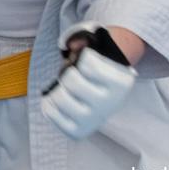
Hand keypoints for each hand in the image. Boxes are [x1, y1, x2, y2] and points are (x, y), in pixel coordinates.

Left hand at [41, 24, 135, 138]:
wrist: (104, 94)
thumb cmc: (98, 68)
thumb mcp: (98, 49)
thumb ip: (85, 39)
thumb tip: (73, 43)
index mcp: (120, 82)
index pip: (88, 63)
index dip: (84, 58)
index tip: (90, 63)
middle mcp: (110, 103)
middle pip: (71, 80)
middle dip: (67, 74)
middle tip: (73, 76)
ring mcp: (95, 119)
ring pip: (61, 99)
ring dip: (56, 90)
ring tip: (63, 89)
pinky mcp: (79, 130)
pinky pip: (53, 116)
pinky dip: (48, 105)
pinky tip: (54, 100)